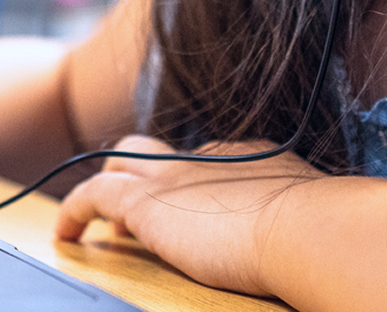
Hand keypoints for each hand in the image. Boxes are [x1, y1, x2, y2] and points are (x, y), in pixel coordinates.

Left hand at [53, 135, 323, 296]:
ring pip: (120, 161)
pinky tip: (67, 234)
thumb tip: (308, 231)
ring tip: (92, 219)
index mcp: (247, 157)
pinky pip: (93, 195)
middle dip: (139, 171)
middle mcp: (206, 156)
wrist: (305, 229)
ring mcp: (173, 175)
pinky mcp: (144, 202)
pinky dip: (74, 211)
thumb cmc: (319, 232)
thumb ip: (295, 214)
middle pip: (156, 151)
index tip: (190, 209)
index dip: (189, 183)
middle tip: (133, 211)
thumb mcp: (311, 212)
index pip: (207, 160)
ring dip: (106, 186)